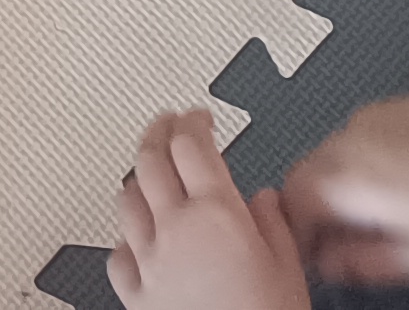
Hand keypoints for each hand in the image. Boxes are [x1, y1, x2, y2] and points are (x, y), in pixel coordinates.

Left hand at [113, 110, 309, 309]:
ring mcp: (148, 260)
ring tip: (150, 173)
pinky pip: (119, 254)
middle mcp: (174, 228)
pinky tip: (137, 240)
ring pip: (126, 200)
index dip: (192, 122)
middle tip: (166, 123)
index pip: (192, 145)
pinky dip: (127, 239)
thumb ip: (274, 223)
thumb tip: (262, 197)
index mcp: (216, 213)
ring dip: (138, 179)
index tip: (198, 117)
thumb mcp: (289, 268)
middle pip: (149, 160)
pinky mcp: (135, 294)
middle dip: (157, 133)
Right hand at [287, 97, 408, 286]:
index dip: (299, 232)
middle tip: (348, 238)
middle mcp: (355, 135)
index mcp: (352, 176)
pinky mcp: (401, 105)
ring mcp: (377, 115)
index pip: (291, 199)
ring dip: (346, 179)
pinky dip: (372, 158)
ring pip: (336, 150)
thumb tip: (331, 262)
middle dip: (318, 204)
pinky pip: (365, 134)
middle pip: (307, 169)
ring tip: (391, 211)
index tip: (315, 251)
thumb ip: (357, 263)